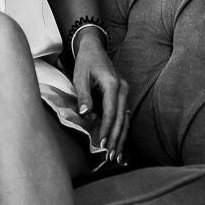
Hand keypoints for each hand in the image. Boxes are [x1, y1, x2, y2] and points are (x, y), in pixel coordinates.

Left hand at [71, 29, 129, 163]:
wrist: (94, 49)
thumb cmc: (85, 62)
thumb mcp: (80, 76)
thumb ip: (83, 95)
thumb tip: (86, 114)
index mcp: (112, 84)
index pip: (111, 111)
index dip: (107, 129)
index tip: (103, 143)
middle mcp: (123, 89)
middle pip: (121, 118)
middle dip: (116, 138)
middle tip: (110, 156)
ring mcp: (125, 92)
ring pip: (125, 119)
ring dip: (121, 137)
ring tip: (116, 155)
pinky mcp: (122, 95)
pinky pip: (123, 115)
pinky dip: (121, 129)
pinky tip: (118, 142)